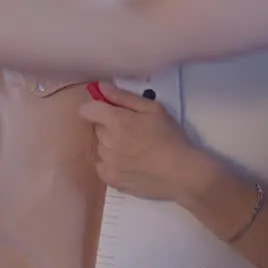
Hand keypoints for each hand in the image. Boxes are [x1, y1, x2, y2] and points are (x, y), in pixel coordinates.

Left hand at [78, 83, 204, 200]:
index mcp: (116, 121)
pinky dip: (111, 163)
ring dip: (110, 145)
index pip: (87, 110)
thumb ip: (124, 97)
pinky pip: (101, 165)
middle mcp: (106, 142)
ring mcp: (107, 162)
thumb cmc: (169, 137)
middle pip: (96, 128)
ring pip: (100, 147)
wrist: (180, 172)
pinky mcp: (110, 179)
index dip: (97, 108)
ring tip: (133, 149)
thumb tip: (101, 87)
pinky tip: (129, 163)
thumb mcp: (153, 109)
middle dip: (109, 126)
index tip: (109, 110)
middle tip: (131, 131)